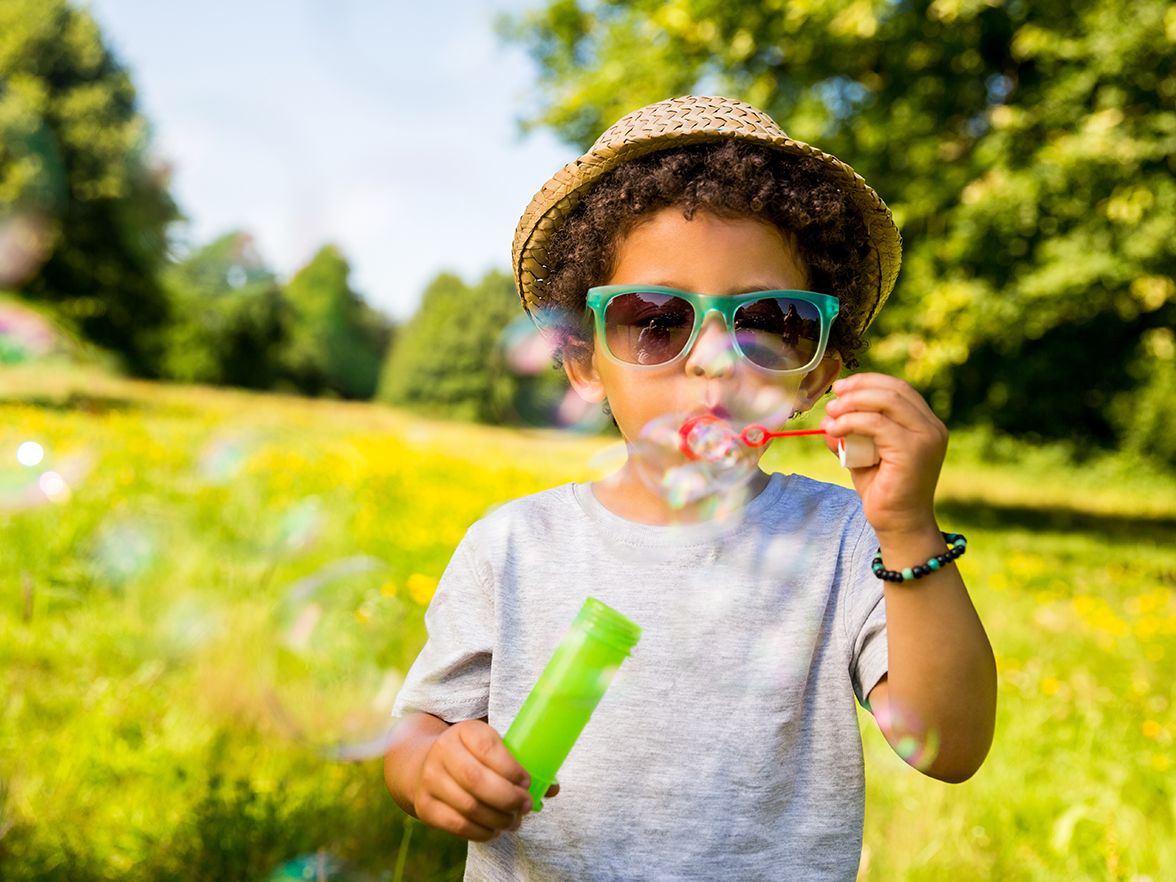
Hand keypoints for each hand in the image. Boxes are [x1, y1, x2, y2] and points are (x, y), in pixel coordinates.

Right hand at [413, 719, 549, 841]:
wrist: (422, 764)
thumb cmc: (471, 755)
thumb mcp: (488, 746)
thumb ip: (518, 762)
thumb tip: (553, 788)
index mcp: (464, 731)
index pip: (488, 747)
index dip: (511, 768)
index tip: (528, 782)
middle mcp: (442, 752)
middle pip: (476, 780)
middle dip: (508, 798)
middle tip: (526, 806)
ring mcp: (430, 780)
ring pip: (469, 806)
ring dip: (498, 819)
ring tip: (513, 821)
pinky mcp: (425, 806)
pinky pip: (457, 825)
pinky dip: (481, 832)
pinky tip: (494, 831)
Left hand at [820, 373, 946, 538]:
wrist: (899, 525)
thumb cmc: (883, 491)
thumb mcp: (862, 455)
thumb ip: (849, 434)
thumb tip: (826, 417)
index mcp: (926, 425)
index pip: (898, 389)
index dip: (868, 382)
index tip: (841, 388)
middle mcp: (932, 427)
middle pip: (894, 389)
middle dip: (859, 388)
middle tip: (833, 398)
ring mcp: (926, 438)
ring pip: (886, 401)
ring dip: (852, 403)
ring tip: (831, 414)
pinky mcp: (913, 450)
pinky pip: (876, 424)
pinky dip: (851, 421)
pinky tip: (834, 430)